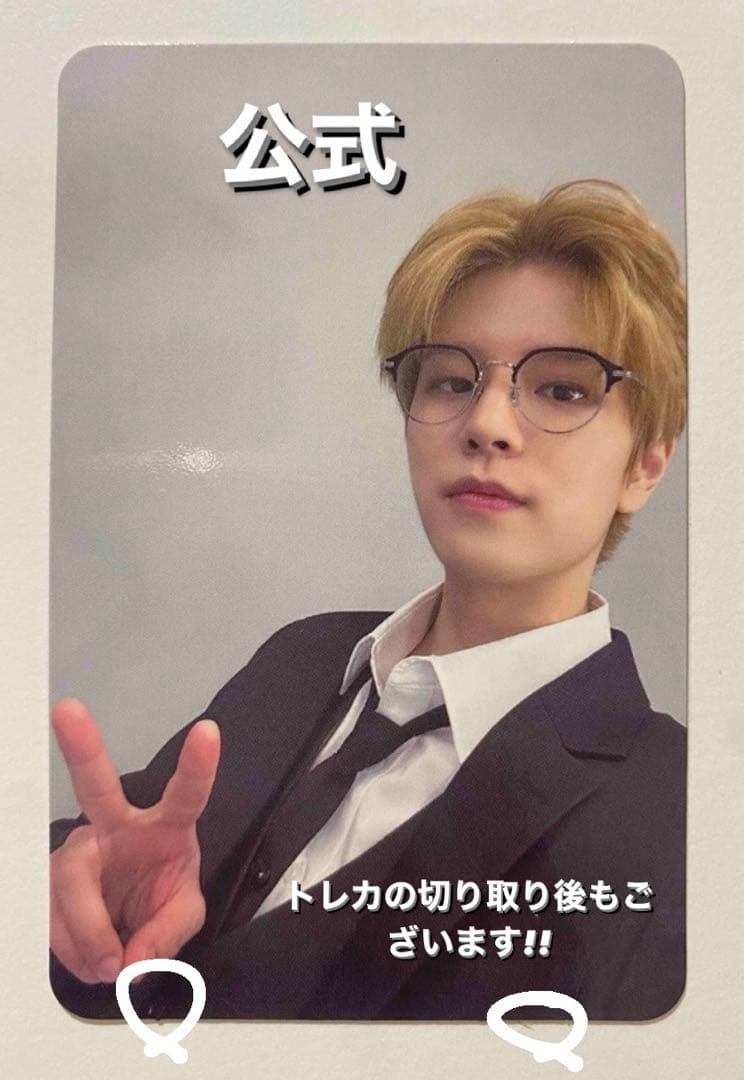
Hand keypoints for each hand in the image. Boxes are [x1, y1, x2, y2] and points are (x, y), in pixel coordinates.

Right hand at [50, 698, 220, 984]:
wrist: (127, 921)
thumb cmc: (161, 894)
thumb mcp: (183, 915)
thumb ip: (169, 933)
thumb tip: (133, 957)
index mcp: (166, 825)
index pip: (186, 793)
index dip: (199, 764)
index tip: (209, 731)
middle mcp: (116, 825)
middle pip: (96, 786)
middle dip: (81, 746)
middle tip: (68, 711)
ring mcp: (78, 849)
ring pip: (70, 883)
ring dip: (89, 934)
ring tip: (111, 964)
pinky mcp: (48, 878)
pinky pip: (52, 917)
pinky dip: (74, 951)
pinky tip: (90, 958)